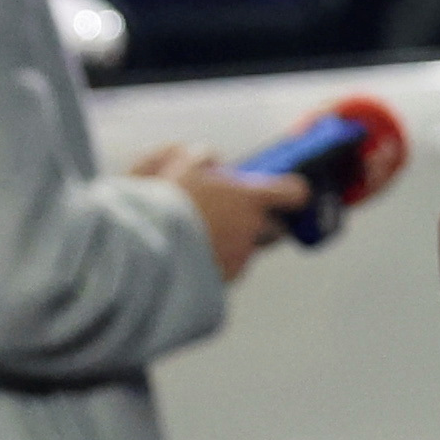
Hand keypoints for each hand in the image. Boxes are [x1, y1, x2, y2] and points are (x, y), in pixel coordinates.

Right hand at [134, 146, 296, 283]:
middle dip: (260, 222)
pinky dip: (215, 261)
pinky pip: (227, 268)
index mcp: (250, 199)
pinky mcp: (224, 281)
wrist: (145, 252)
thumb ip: (201, 158)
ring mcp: (240, 258)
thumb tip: (211, 158)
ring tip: (196, 233)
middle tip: (232, 214)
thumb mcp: (180, 166)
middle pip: (275, 228)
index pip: (294, 194)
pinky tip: (188, 254)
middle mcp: (253, 231)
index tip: (287, 193)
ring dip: (231, 241)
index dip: (291, 193)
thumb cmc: (164, 205)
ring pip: (247, 248)